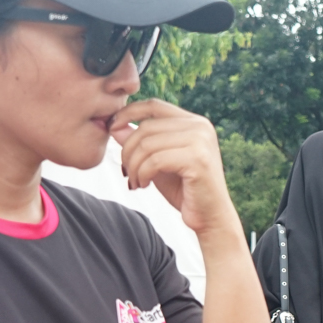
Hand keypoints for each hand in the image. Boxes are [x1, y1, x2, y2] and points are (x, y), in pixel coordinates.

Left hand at [109, 98, 240, 239]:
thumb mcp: (157, 162)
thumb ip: (141, 143)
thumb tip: (116, 126)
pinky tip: (144, 185)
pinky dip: (142, 173)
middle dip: (128, 150)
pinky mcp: (197, 159)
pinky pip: (155, 160)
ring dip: (134, 165)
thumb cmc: (185, 190)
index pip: (154, 105)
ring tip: (135, 181)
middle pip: (146, 127)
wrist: (210, 217)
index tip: (112, 128)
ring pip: (148, 144)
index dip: (128, 112)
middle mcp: (200, 126)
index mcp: (194, 122)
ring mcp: (200, 141)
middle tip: (126, 171)